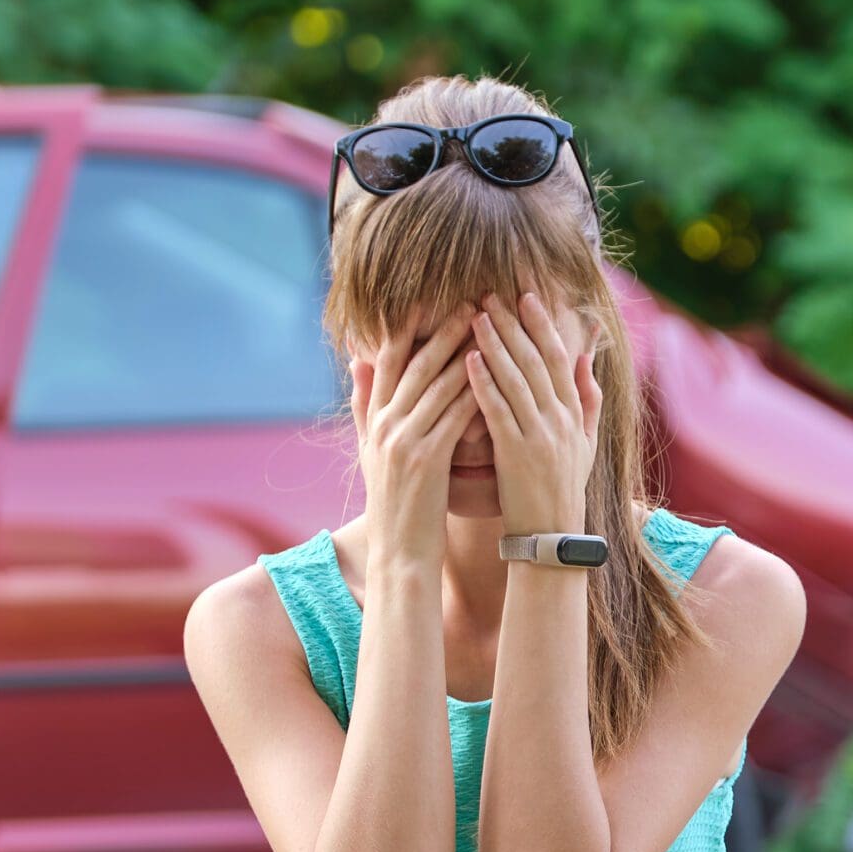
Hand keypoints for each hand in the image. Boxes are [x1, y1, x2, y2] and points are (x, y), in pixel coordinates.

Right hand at [352, 305, 479, 566]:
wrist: (399, 552)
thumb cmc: (396, 504)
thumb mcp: (370, 451)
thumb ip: (364, 405)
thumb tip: (357, 361)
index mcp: (374, 419)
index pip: (388, 361)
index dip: (407, 328)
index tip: (428, 299)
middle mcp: (385, 425)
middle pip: (415, 365)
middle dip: (442, 331)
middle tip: (469, 301)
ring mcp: (403, 441)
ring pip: (436, 385)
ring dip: (464, 353)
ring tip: (488, 327)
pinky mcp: (426, 460)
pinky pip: (454, 416)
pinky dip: (474, 392)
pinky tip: (496, 374)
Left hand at [465, 288, 601, 533]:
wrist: (552, 536)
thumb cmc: (563, 489)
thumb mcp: (586, 444)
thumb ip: (589, 400)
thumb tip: (587, 359)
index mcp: (574, 414)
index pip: (559, 358)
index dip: (542, 325)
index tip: (525, 296)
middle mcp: (560, 420)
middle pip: (536, 361)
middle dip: (513, 324)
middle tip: (490, 294)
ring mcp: (539, 436)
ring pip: (516, 379)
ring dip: (494, 344)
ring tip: (474, 315)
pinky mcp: (516, 454)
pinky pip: (498, 411)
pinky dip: (483, 383)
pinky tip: (468, 359)